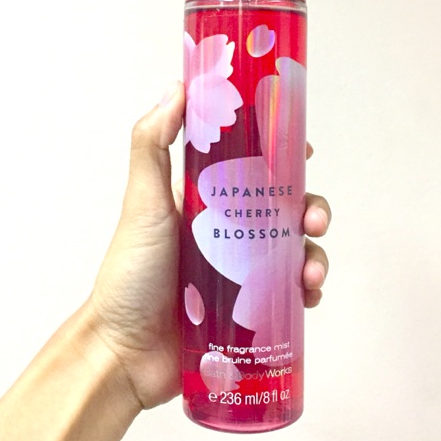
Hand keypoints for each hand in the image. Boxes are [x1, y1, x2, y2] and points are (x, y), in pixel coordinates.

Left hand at [86, 81, 330, 409]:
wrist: (125, 351)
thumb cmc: (131, 273)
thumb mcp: (142, 202)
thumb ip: (152, 145)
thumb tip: (177, 89)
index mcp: (208, 202)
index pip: (253, 169)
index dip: (283, 157)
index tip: (303, 149)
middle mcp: (229, 233)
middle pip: (285, 210)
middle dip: (310, 208)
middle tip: (314, 218)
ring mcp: (242, 272)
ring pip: (294, 251)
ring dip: (315, 253)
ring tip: (311, 271)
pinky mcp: (250, 309)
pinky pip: (290, 295)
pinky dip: (307, 291)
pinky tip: (308, 295)